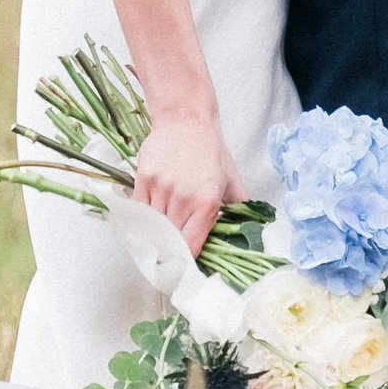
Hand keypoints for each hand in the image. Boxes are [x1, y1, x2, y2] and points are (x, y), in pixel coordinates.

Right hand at [132, 107, 241, 257]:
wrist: (186, 120)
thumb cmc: (210, 151)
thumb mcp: (232, 181)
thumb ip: (240, 210)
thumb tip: (249, 235)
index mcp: (208, 203)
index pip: (191, 246)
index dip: (185, 261)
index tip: (182, 268)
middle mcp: (184, 198)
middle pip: (170, 240)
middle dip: (169, 250)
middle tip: (168, 258)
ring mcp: (161, 188)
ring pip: (152, 226)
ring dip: (154, 234)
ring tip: (157, 237)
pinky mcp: (144, 178)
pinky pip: (138, 210)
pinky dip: (141, 218)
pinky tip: (146, 220)